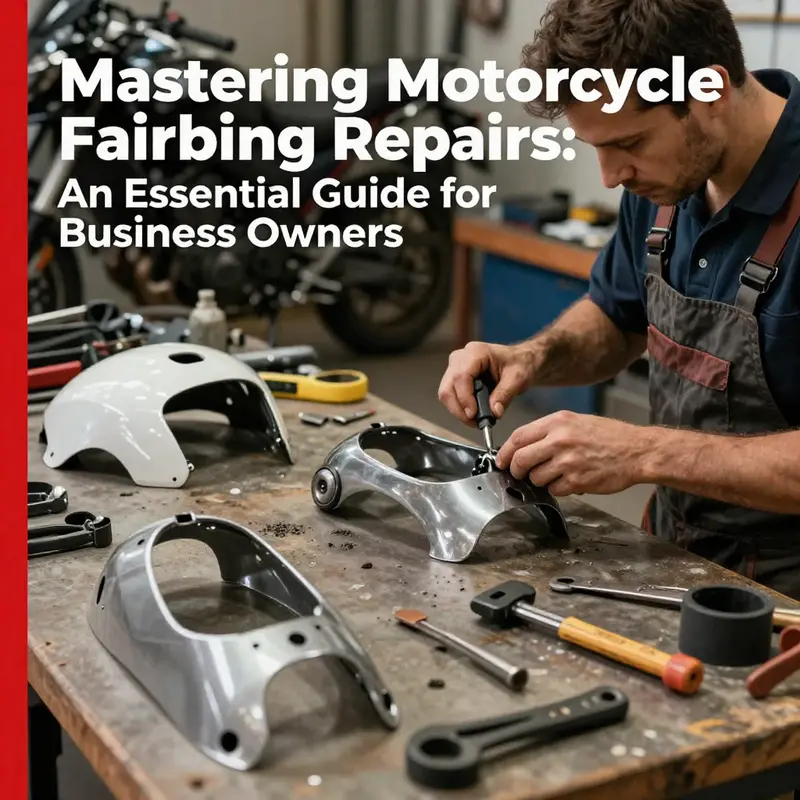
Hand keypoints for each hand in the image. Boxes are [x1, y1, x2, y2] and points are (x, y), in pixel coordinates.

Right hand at [438, 341, 533, 425]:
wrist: (519, 360)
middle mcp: (461, 357)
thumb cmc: (519, 363)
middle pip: (448, 387)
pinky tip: (473, 413)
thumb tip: (494, 412)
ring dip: (458, 410)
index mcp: (476, 352)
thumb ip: (505, 395)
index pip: (461, 376)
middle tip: (474, 422)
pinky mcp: (455, 377)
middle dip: (459, 408)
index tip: (473, 414)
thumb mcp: (518, 378)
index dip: (464, 398)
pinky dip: (459, 408)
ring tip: (476, 420)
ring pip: (446, 393)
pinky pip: (450, 396)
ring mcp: (455, 367)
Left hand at [494, 410, 651, 495]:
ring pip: (535, 478)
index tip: (502, 460)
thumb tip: (522, 447)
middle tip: (520, 473)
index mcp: (557, 422)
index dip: (505, 452)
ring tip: (554, 474)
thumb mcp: (575, 421)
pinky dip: (557, 488)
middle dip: (516, 470)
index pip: (518, 437)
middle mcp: (560, 440)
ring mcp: (568, 461)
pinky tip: (569, 480)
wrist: (637, 450)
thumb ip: (548, 432)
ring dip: (539, 480)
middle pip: (521, 460)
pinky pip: (554, 489)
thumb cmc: (608, 436)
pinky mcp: (577, 480)